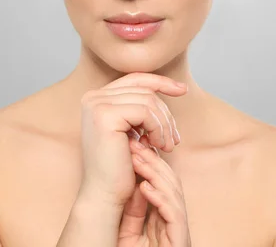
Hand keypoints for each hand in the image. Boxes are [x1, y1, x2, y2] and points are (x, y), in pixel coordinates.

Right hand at [77, 73, 185, 208]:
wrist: (106, 195)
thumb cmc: (121, 168)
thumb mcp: (132, 132)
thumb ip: (140, 109)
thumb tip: (167, 86)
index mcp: (96, 98)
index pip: (135, 79)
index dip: (160, 82)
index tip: (182, 90)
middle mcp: (93, 97)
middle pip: (144, 89)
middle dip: (165, 113)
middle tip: (174, 139)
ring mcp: (97, 104)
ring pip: (148, 100)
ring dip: (164, 124)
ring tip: (167, 147)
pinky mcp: (105, 115)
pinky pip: (145, 111)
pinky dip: (158, 128)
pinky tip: (158, 147)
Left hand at [118, 135, 191, 246]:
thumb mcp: (128, 227)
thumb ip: (135, 205)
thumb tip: (135, 175)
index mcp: (163, 218)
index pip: (162, 183)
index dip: (150, 163)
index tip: (133, 145)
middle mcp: (174, 223)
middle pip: (171, 184)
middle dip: (153, 163)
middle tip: (135, 145)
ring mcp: (178, 233)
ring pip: (175, 195)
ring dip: (155, 175)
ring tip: (138, 160)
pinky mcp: (179, 242)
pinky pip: (174, 216)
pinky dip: (160, 199)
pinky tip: (144, 186)